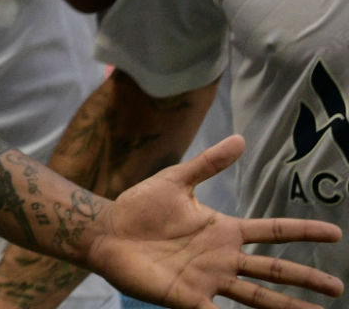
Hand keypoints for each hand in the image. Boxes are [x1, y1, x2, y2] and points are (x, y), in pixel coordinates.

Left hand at [84, 136, 342, 308]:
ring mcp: (208, 279)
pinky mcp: (187, 297)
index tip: (335, 232)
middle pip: (274, 269)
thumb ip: (208, 164)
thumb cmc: (139, 207)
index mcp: (224, 231)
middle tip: (338, 288)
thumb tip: (241, 140)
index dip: (303, 232)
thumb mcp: (176, 180)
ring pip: (257, 296)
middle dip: (306, 278)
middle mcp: (223, 258)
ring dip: (286, 307)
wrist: (106, 230)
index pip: (272, 232)